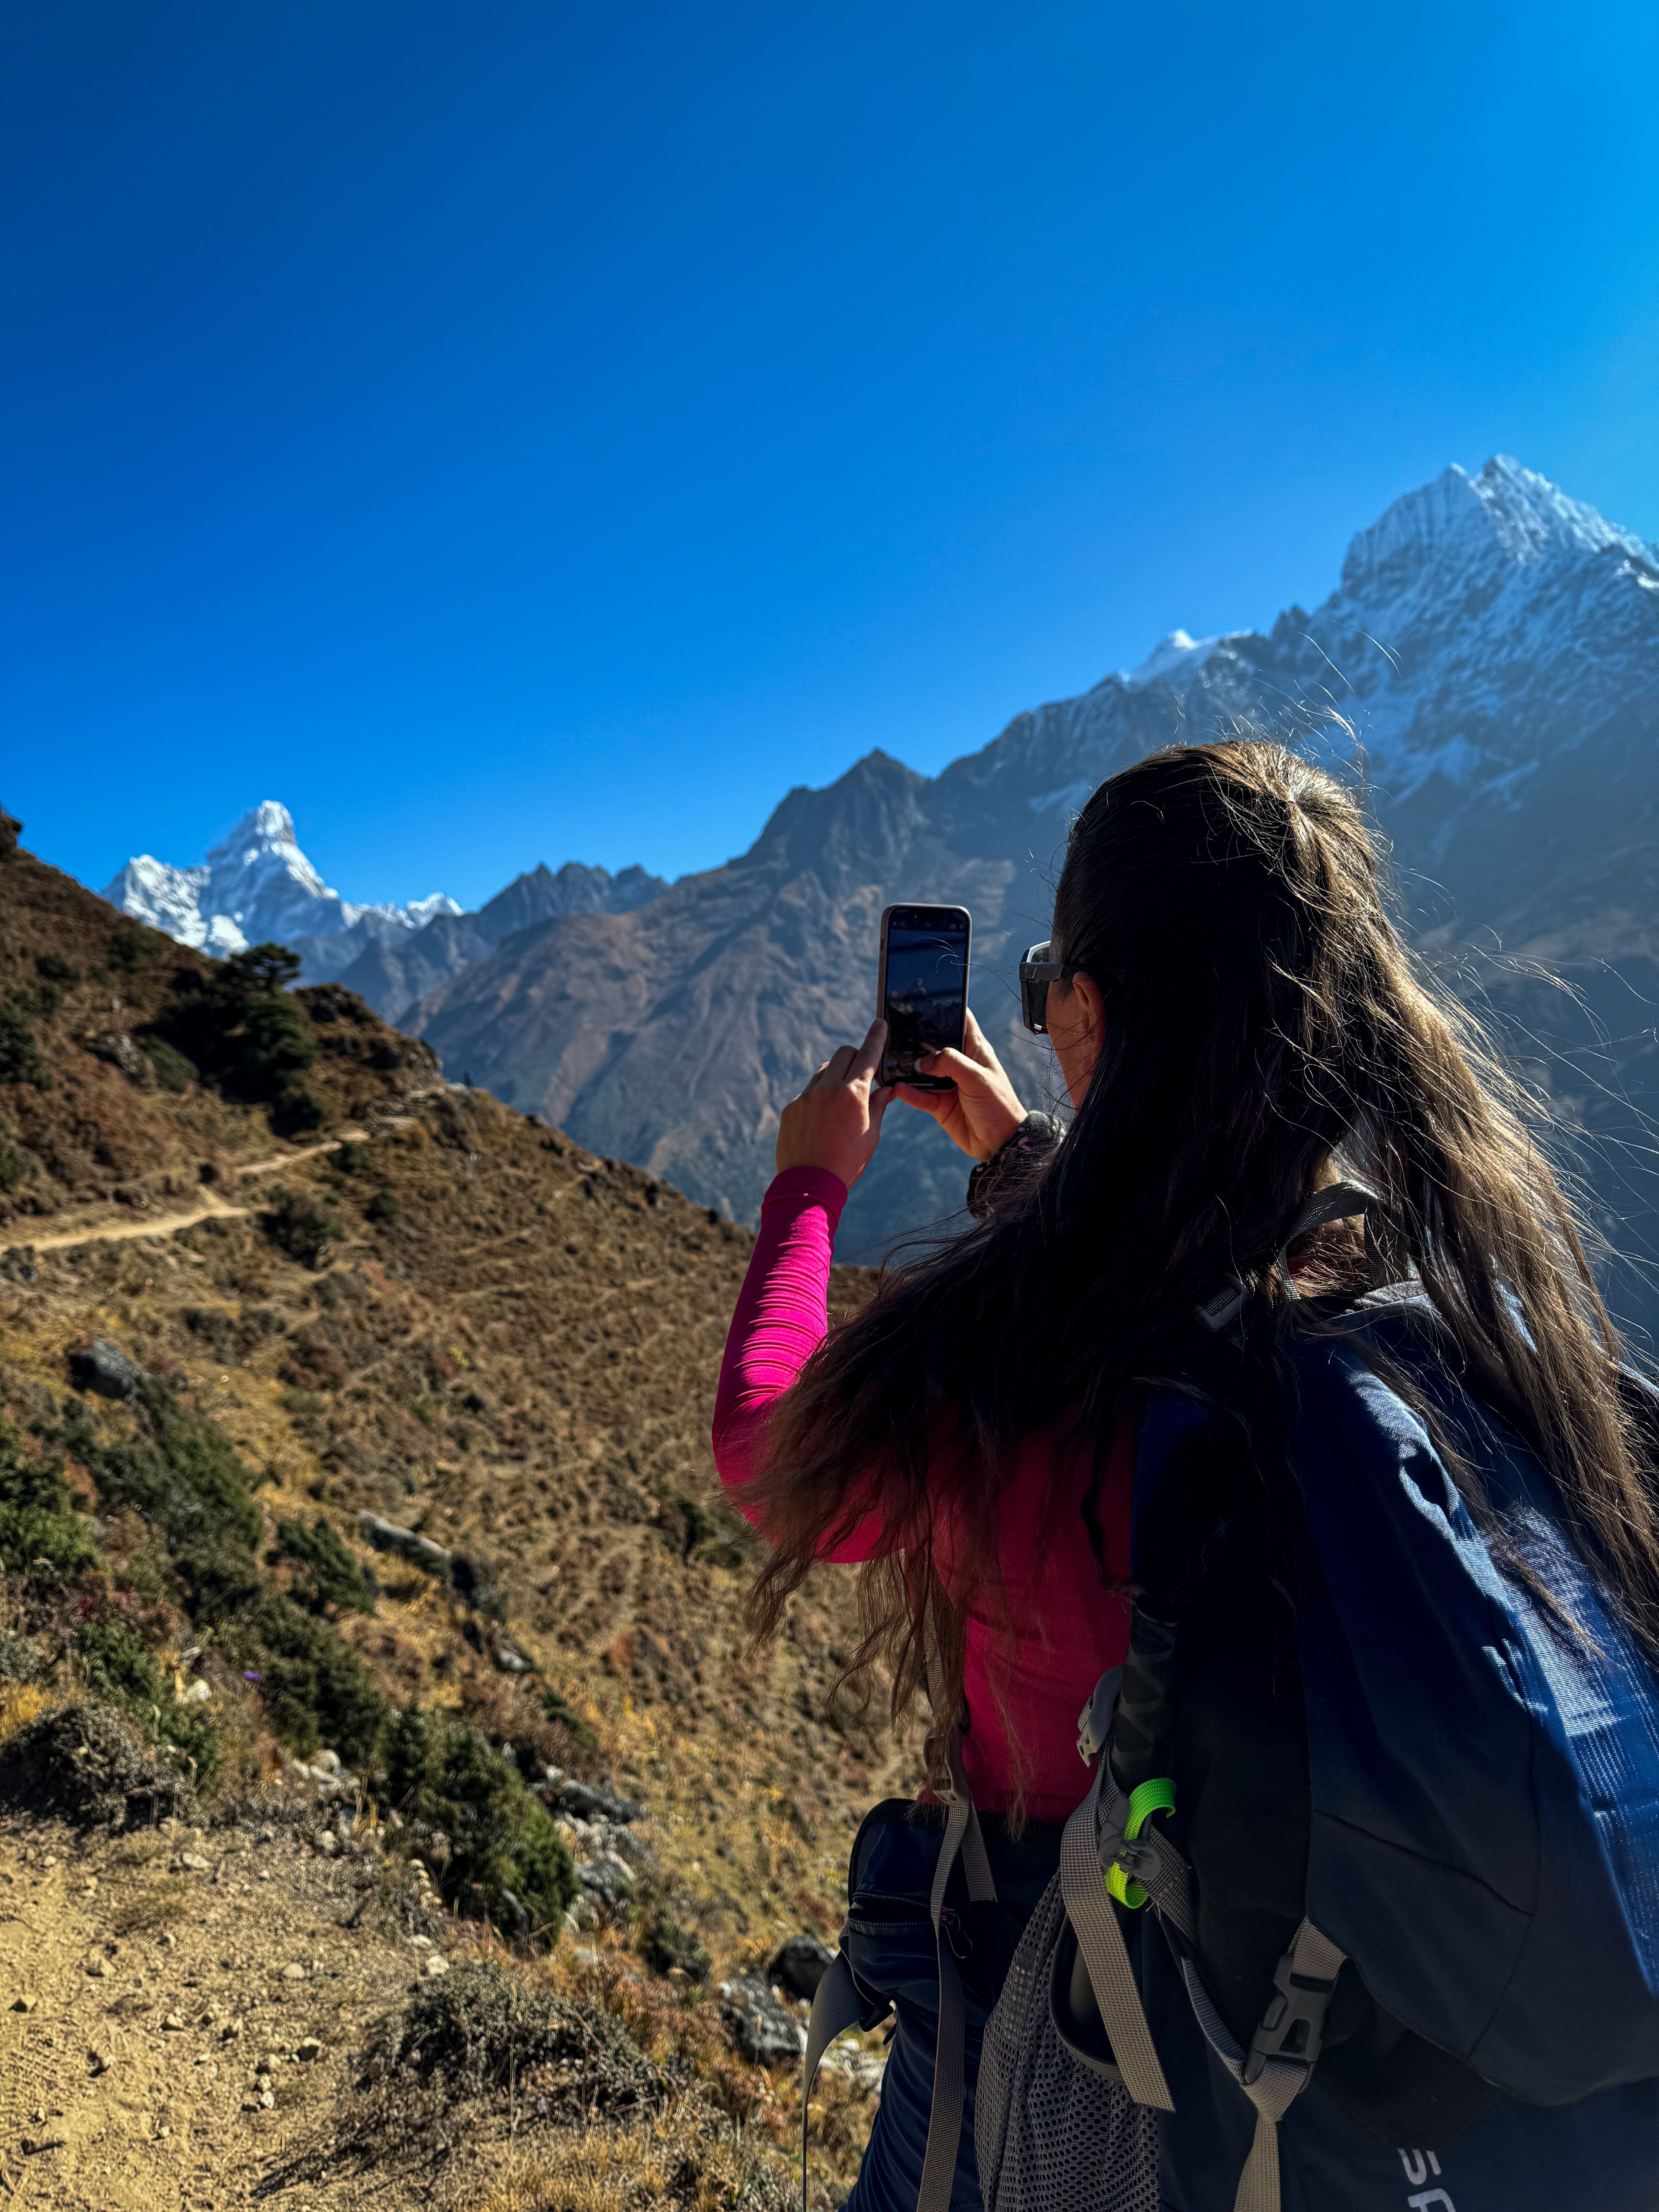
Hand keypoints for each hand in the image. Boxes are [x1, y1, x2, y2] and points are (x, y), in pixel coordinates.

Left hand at [775, 1018, 895, 1189]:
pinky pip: (808, 1092)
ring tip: (841, 1100)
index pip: (868, 1054)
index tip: (879, 1023)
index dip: (876, 1037)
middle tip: (862, 1074)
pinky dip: (819, 1096)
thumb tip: (889, 1088)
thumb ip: (878, 1106)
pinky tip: (822, 1120)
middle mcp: (827, 1088)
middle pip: (843, 1054)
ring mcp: (806, 1097)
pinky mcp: (791, 1108)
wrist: (809, 1186)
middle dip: (856, 1057)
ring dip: (835, 1075)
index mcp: (853, 1094)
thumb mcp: (871, 1135)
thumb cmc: (847, 1163)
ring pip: (823, 1070)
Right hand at [898, 1008, 1026, 1160]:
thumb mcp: (977, 1076)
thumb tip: (923, 1061)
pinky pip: (920, 1095)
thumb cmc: (998, 1104)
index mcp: (975, 1050)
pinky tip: (898, 1088)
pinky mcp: (940, 1105)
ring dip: (909, 1068)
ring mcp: (948, 1085)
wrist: (1001, 1143)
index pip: (961, 1022)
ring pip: (923, 1071)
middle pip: (934, 1046)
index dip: (947, 1010)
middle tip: (897, 1032)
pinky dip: (909, 1092)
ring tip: (892, 1061)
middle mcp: (960, 1065)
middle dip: (917, 1040)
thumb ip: (950, 1062)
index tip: (927, 1000)